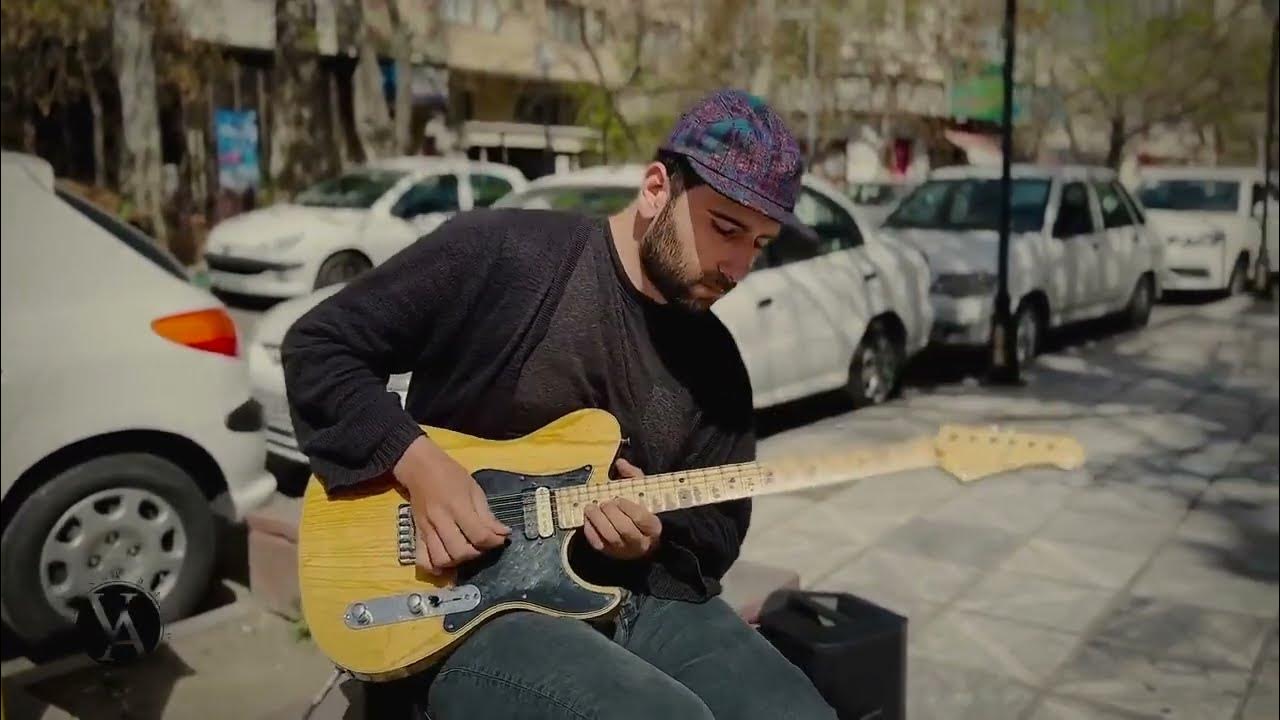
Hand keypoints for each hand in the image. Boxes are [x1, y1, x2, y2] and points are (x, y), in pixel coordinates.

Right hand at [394, 436, 509, 574]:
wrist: (420, 467)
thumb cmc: (450, 474)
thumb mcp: (474, 489)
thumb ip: (488, 515)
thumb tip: (504, 534)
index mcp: (457, 506)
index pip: (478, 535)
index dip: (494, 541)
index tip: (501, 539)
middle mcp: (440, 520)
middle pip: (460, 551)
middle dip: (476, 553)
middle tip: (482, 545)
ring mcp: (426, 529)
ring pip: (441, 558)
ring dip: (457, 561)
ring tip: (465, 551)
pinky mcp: (417, 534)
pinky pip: (422, 560)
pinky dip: (434, 567)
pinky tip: (446, 565)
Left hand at [582, 459, 661, 560]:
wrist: (642, 539)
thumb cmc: (643, 512)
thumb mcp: (643, 493)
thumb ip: (633, 477)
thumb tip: (620, 463)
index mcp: (652, 527)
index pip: (640, 518)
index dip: (627, 507)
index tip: (618, 497)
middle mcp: (640, 542)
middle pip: (624, 529)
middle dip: (611, 513)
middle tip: (603, 502)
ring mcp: (624, 550)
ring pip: (609, 537)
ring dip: (598, 521)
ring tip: (590, 508)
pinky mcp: (610, 554)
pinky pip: (598, 544)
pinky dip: (590, 531)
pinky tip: (587, 519)